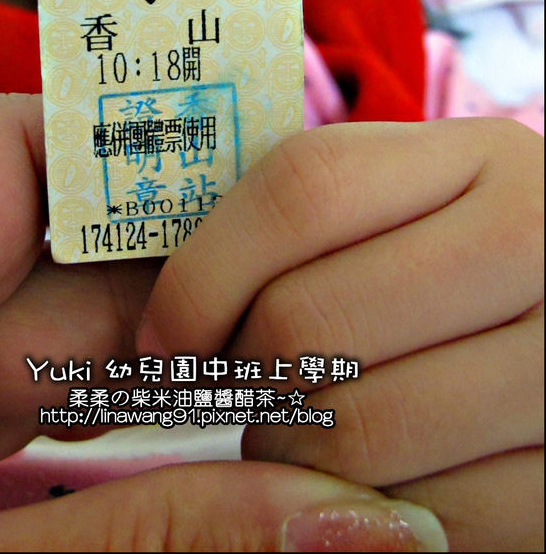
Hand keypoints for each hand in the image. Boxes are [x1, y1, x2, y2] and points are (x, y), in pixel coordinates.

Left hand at [0, 95, 449, 550]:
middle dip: (192, 283)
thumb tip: (348, 523)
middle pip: (59, 252)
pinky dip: (129, 428)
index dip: (140, 156)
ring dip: (178, 368)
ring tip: (306, 381)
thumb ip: (142, 546)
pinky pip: (40, 409)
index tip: (268, 194)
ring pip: (65, 337)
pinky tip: (226, 447)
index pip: (4, 153)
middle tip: (329, 311)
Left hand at [138, 118, 543, 551]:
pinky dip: (366, 510)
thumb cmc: (450, 272)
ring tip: (295, 429)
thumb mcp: (404, 211)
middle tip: (232, 390)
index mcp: (480, 158)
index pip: (306, 188)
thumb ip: (304, 224)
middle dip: (239, 374)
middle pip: (312, 316)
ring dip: (292, 448)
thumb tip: (164, 315)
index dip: (207, 269)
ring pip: (360, 428)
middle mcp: (536, 241)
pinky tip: (368, 475)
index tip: (166, 334)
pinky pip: (427, 514)